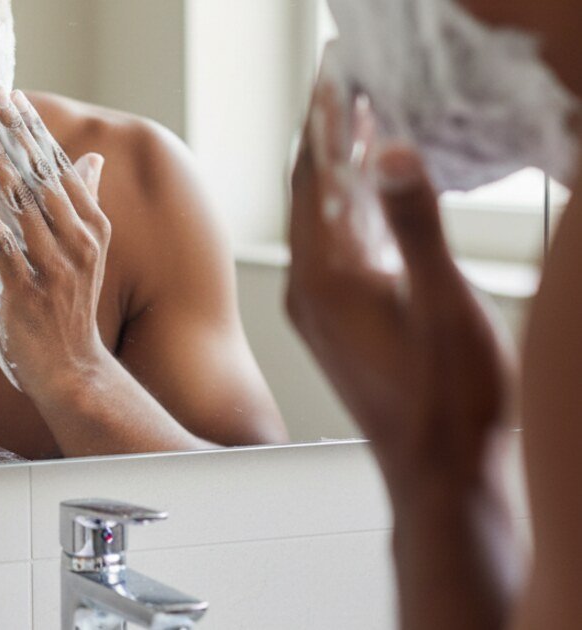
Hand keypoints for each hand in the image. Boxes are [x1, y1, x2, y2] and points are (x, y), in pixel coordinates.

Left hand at [0, 87, 108, 395]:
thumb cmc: (72, 308)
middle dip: (16, 135)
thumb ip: (85, 204)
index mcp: (93, 229)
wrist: (73, 371)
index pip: (61, 168)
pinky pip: (1, 246)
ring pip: (22, 206)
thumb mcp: (87, 253)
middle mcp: (78, 244)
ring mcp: (54, 268)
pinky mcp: (25, 293)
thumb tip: (93, 158)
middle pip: (43, 178)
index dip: (35, 132)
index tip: (13, 98)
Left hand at [286, 82, 512, 485]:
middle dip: (329, 135)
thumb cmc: (445, 403)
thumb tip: (391, 153)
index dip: (324, 119)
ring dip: (342, 171)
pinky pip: (336, 247)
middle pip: (310, 192)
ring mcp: (321, 309)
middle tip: (349, 85)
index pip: (312, 176)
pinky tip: (375, 197)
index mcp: (325, 278)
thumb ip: (417, 227)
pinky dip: (352, 210)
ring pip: (323, 219)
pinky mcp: (339, 324)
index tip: (337, 74)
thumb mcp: (443, 306)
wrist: (437, 473)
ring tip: (364, 123)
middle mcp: (310, 290)